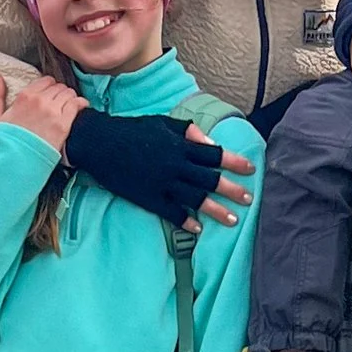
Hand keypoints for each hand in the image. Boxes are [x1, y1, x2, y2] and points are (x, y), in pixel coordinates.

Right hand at [0, 71, 80, 153]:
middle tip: (59, 103)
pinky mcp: (63, 125)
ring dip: (70, 98)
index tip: (50, 95)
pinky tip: (81, 107)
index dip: (50, 87)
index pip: (46, 80)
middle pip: (59, 87)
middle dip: (60, 93)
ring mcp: (52, 112)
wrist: (16, 164)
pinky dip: (81, 104)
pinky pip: (77, 105)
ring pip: (69, 94)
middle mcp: (40, 101)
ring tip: (69, 106)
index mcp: (24, 96)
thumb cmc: (5, 143)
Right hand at [61, 111, 254, 227]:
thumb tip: (210, 143)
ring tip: (232, 220)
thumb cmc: (131, 129)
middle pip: (210, 180)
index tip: (251, 169)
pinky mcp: (148, 197)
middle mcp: (174, 165)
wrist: (100, 143)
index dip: (235, 162)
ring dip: (216, 211)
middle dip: (232, 190)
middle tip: (248, 199)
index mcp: (179, 145)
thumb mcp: (161, 122)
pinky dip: (185, 221)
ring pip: (195, 199)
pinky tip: (197, 228)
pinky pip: (171, 212)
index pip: (214, 155)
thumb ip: (188, 131)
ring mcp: (162, 183)